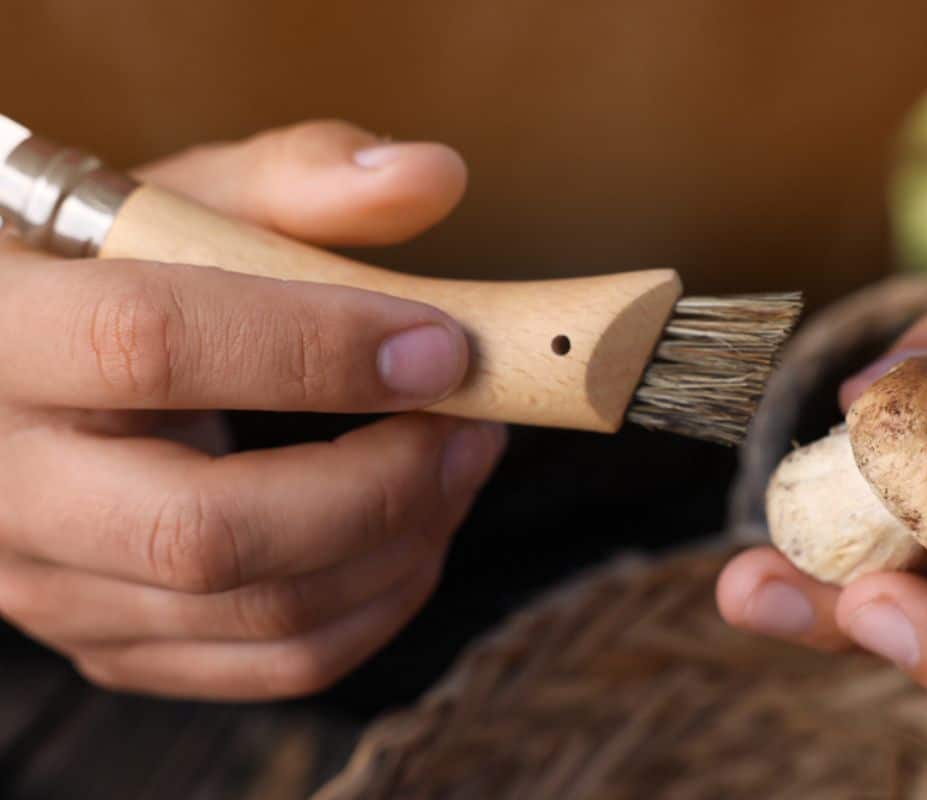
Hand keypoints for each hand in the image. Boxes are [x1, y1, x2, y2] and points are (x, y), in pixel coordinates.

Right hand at [0, 120, 505, 699]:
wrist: (20, 378)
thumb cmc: (110, 276)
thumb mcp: (180, 202)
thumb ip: (300, 177)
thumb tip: (434, 176)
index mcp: (1, 332)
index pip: (151, 344)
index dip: (317, 348)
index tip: (445, 343)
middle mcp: (5, 485)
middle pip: (210, 530)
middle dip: (383, 484)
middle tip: (473, 424)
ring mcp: (50, 587)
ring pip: (261, 613)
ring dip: (404, 542)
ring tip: (460, 461)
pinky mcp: (111, 644)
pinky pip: (275, 665)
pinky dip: (379, 603)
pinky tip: (415, 529)